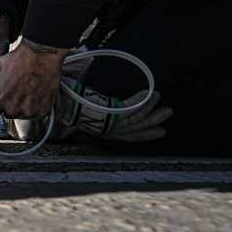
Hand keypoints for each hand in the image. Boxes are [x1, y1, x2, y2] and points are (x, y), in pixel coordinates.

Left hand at [0, 38, 65, 124]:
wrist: (42, 55)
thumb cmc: (19, 59)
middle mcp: (12, 109)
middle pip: (7, 115)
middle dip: (8, 106)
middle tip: (15, 91)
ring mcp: (28, 111)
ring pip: (21, 114)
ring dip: (22, 106)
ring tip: (27, 89)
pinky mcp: (42, 111)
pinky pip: (35, 113)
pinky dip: (35, 106)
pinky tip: (36, 92)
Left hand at [56, 84, 172, 143]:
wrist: (64, 103)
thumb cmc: (71, 105)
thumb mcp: (87, 109)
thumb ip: (98, 107)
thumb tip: (105, 97)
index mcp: (105, 130)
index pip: (130, 136)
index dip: (146, 134)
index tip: (160, 131)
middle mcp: (110, 130)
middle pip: (138, 128)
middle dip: (154, 121)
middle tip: (168, 112)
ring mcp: (113, 122)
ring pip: (138, 118)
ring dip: (152, 109)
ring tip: (161, 99)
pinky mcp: (114, 113)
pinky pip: (133, 108)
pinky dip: (143, 101)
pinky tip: (150, 94)